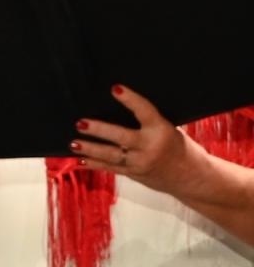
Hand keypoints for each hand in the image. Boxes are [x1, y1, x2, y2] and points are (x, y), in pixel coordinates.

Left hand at [72, 84, 196, 194]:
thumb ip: (149, 121)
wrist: (192, 177)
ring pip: (112, 155)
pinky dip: (95, 164)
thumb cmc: (179, 147)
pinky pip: (111, 169)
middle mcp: (150, 147)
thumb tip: (119, 103)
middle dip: (99, 130)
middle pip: (121, 137)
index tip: (115, 88)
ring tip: (73, 143)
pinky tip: (80, 161)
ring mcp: (141, 163)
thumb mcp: (170, 129)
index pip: (145, 111)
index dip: (131, 100)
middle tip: (80, 122)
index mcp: (162, 131)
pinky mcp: (134, 174)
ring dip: (91, 149)